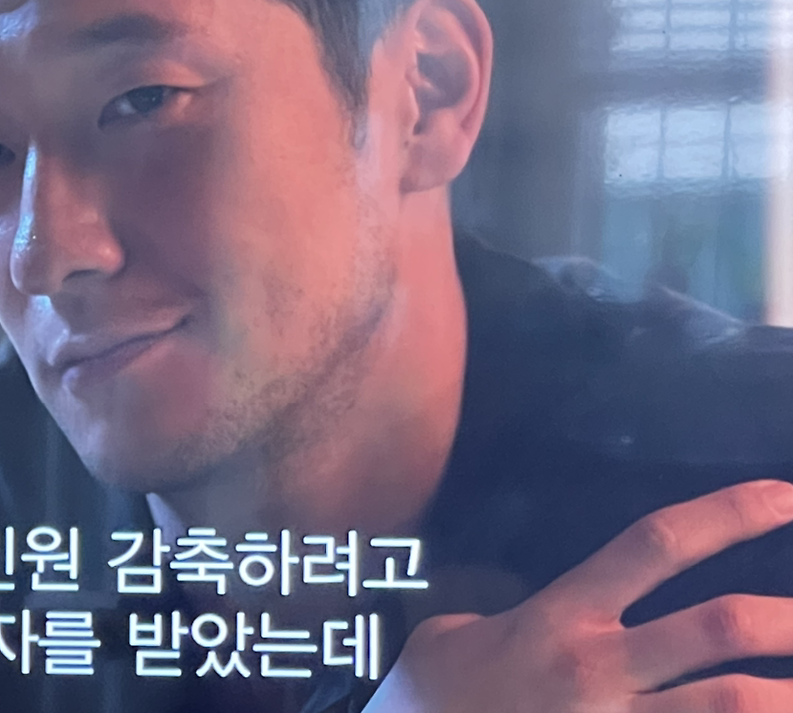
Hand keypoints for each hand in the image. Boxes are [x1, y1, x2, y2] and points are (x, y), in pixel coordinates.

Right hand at [367, 480, 792, 712]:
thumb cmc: (431, 695)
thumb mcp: (457, 631)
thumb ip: (509, 611)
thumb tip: (540, 608)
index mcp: (562, 613)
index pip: (656, 544)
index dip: (729, 514)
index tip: (786, 497)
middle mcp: (600, 664)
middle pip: (720, 626)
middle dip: (789, 616)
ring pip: (733, 704)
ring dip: (789, 693)